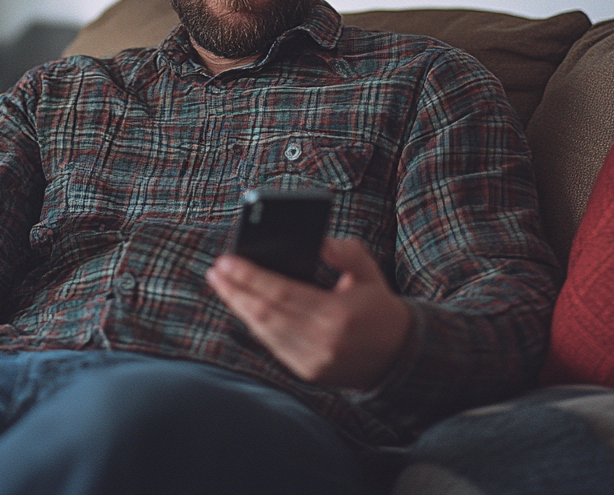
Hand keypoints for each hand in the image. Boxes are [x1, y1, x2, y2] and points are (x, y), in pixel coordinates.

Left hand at [206, 237, 411, 389]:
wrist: (399, 356)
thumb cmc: (378, 305)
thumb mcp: (368, 270)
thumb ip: (343, 251)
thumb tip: (316, 241)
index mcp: (338, 314)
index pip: (282, 293)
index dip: (250, 277)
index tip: (225, 261)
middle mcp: (322, 342)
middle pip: (266, 313)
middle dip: (235, 290)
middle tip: (215, 270)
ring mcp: (314, 361)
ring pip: (265, 331)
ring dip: (238, 306)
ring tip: (221, 284)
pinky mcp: (308, 372)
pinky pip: (272, 344)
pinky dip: (254, 324)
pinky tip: (241, 305)